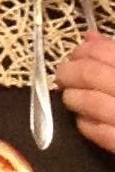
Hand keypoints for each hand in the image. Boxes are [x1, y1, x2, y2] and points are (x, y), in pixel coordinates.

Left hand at [56, 31, 114, 152]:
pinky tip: (83, 122)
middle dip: (69, 74)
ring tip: (69, 99)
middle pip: (92, 75)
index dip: (82, 51)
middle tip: (61, 77)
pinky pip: (103, 134)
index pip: (104, 51)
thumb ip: (114, 52)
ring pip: (93, 103)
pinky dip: (87, 126)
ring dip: (73, 99)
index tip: (73, 56)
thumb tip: (89, 36)